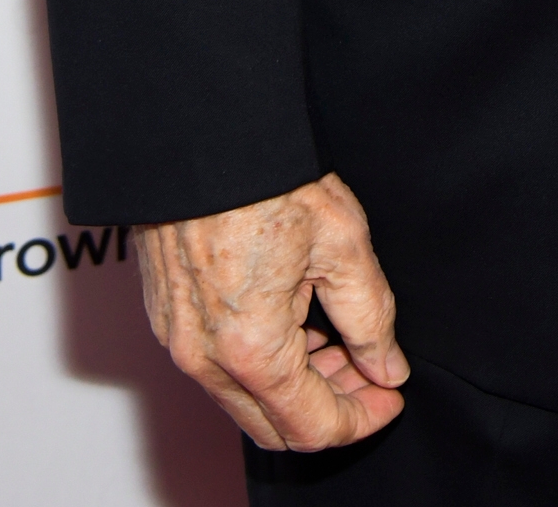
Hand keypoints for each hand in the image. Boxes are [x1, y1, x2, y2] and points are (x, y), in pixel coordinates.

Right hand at [134, 171, 410, 451]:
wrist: (203, 131)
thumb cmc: (267, 176)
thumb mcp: (342, 243)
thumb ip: (371, 319)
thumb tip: (387, 367)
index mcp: (251, 348)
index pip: (313, 426)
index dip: (362, 418)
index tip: (390, 396)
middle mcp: (204, 357)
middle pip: (274, 426)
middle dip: (331, 408)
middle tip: (370, 372)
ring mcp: (178, 339)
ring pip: (243, 400)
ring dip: (296, 386)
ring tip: (338, 342)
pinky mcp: (166, 316)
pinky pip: (216, 367)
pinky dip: (259, 363)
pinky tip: (293, 321)